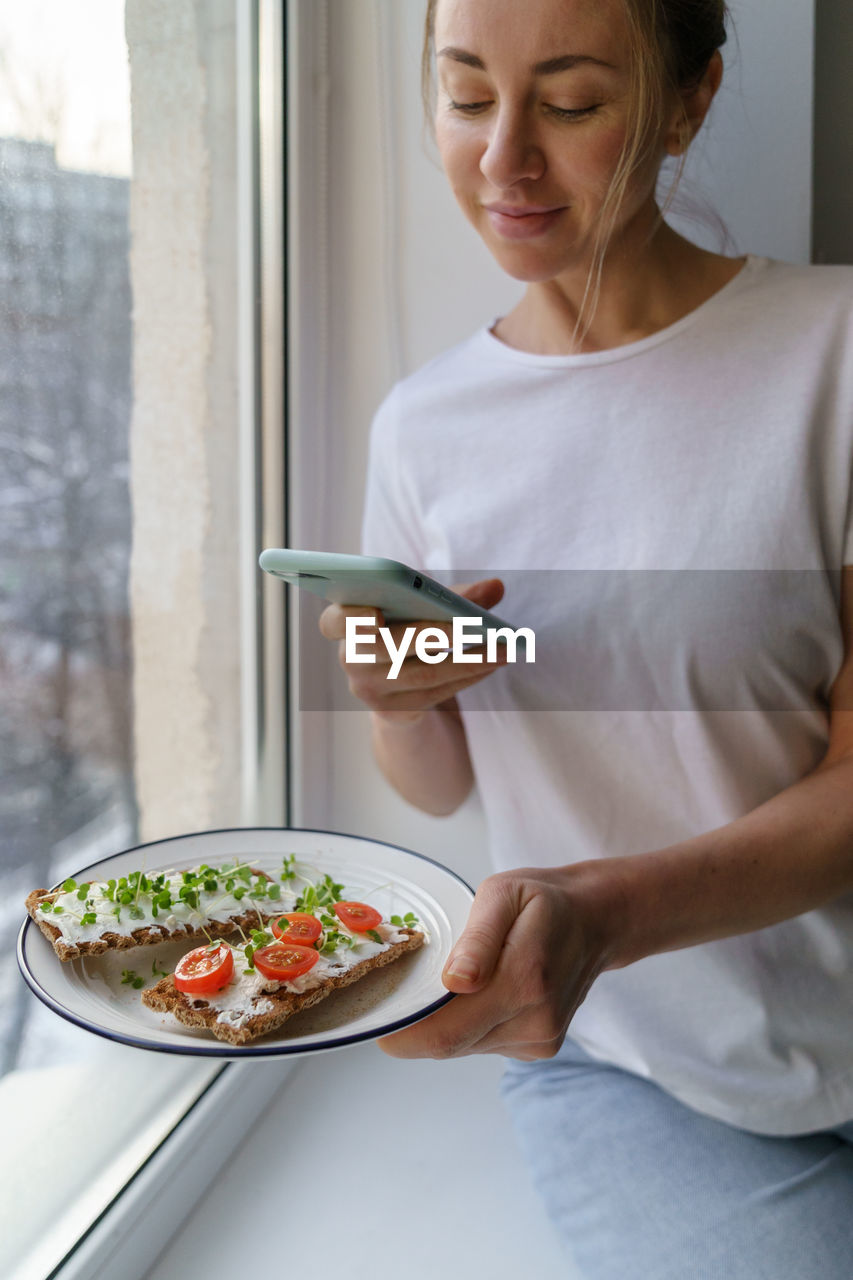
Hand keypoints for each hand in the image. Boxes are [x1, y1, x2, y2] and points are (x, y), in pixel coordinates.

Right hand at [318, 577, 507, 721]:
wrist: (397, 681)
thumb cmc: (407, 627)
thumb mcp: (423, 606)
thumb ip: (454, 594)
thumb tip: (496, 586)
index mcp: (344, 622)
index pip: (332, 621)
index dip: (350, 619)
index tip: (375, 614)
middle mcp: (350, 658)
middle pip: (386, 646)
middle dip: (429, 634)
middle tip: (468, 625)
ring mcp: (369, 689)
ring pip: (421, 673)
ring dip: (468, 660)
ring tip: (504, 647)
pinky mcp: (393, 712)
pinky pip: (435, 693)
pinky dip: (469, 675)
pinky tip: (494, 663)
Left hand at [378, 862, 620, 1060]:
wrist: (595, 920)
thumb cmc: (542, 900)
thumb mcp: (504, 893)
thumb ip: (478, 938)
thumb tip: (455, 982)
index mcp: (526, 979)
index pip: (447, 1031)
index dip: (403, 1034)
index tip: (374, 1019)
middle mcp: (536, 1019)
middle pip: (451, 1044)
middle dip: (415, 1027)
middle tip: (394, 994)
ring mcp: (541, 1039)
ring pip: (465, 1047)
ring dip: (444, 1023)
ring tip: (448, 982)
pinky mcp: (541, 1047)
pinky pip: (485, 1044)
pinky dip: (468, 1025)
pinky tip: (478, 993)